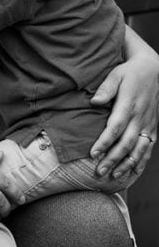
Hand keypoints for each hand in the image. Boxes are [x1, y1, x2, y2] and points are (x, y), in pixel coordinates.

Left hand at [90, 55, 158, 178]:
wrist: (153, 70)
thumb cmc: (129, 73)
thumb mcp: (116, 75)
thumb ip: (106, 88)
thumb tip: (94, 101)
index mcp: (129, 105)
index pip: (116, 128)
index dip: (105, 142)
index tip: (93, 153)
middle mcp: (141, 117)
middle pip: (127, 142)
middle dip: (113, 159)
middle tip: (99, 171)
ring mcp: (148, 123)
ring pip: (139, 148)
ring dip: (127, 164)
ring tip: (114, 176)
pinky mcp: (153, 127)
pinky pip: (149, 147)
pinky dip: (141, 160)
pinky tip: (133, 171)